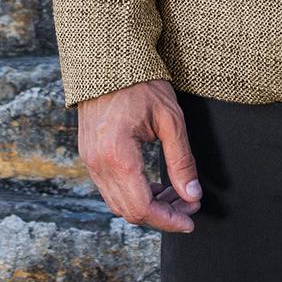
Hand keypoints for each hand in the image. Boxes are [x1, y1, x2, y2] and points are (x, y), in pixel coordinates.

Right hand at [77, 78, 202, 233]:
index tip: (191, 221)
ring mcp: (90, 161)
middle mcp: (97, 164)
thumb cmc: (141, 84)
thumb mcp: (170, 119)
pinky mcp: (89, 156)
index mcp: (117, 156)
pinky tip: (156, 184)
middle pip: (129, 210)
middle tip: (190, 204)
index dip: (168, 220)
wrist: (109, 60)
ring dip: (149, 205)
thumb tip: (192, 195)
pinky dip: (134, 193)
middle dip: (162, 214)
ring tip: (177, 194)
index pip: (142, 207)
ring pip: (118, 202)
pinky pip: (110, 188)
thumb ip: (181, 161)